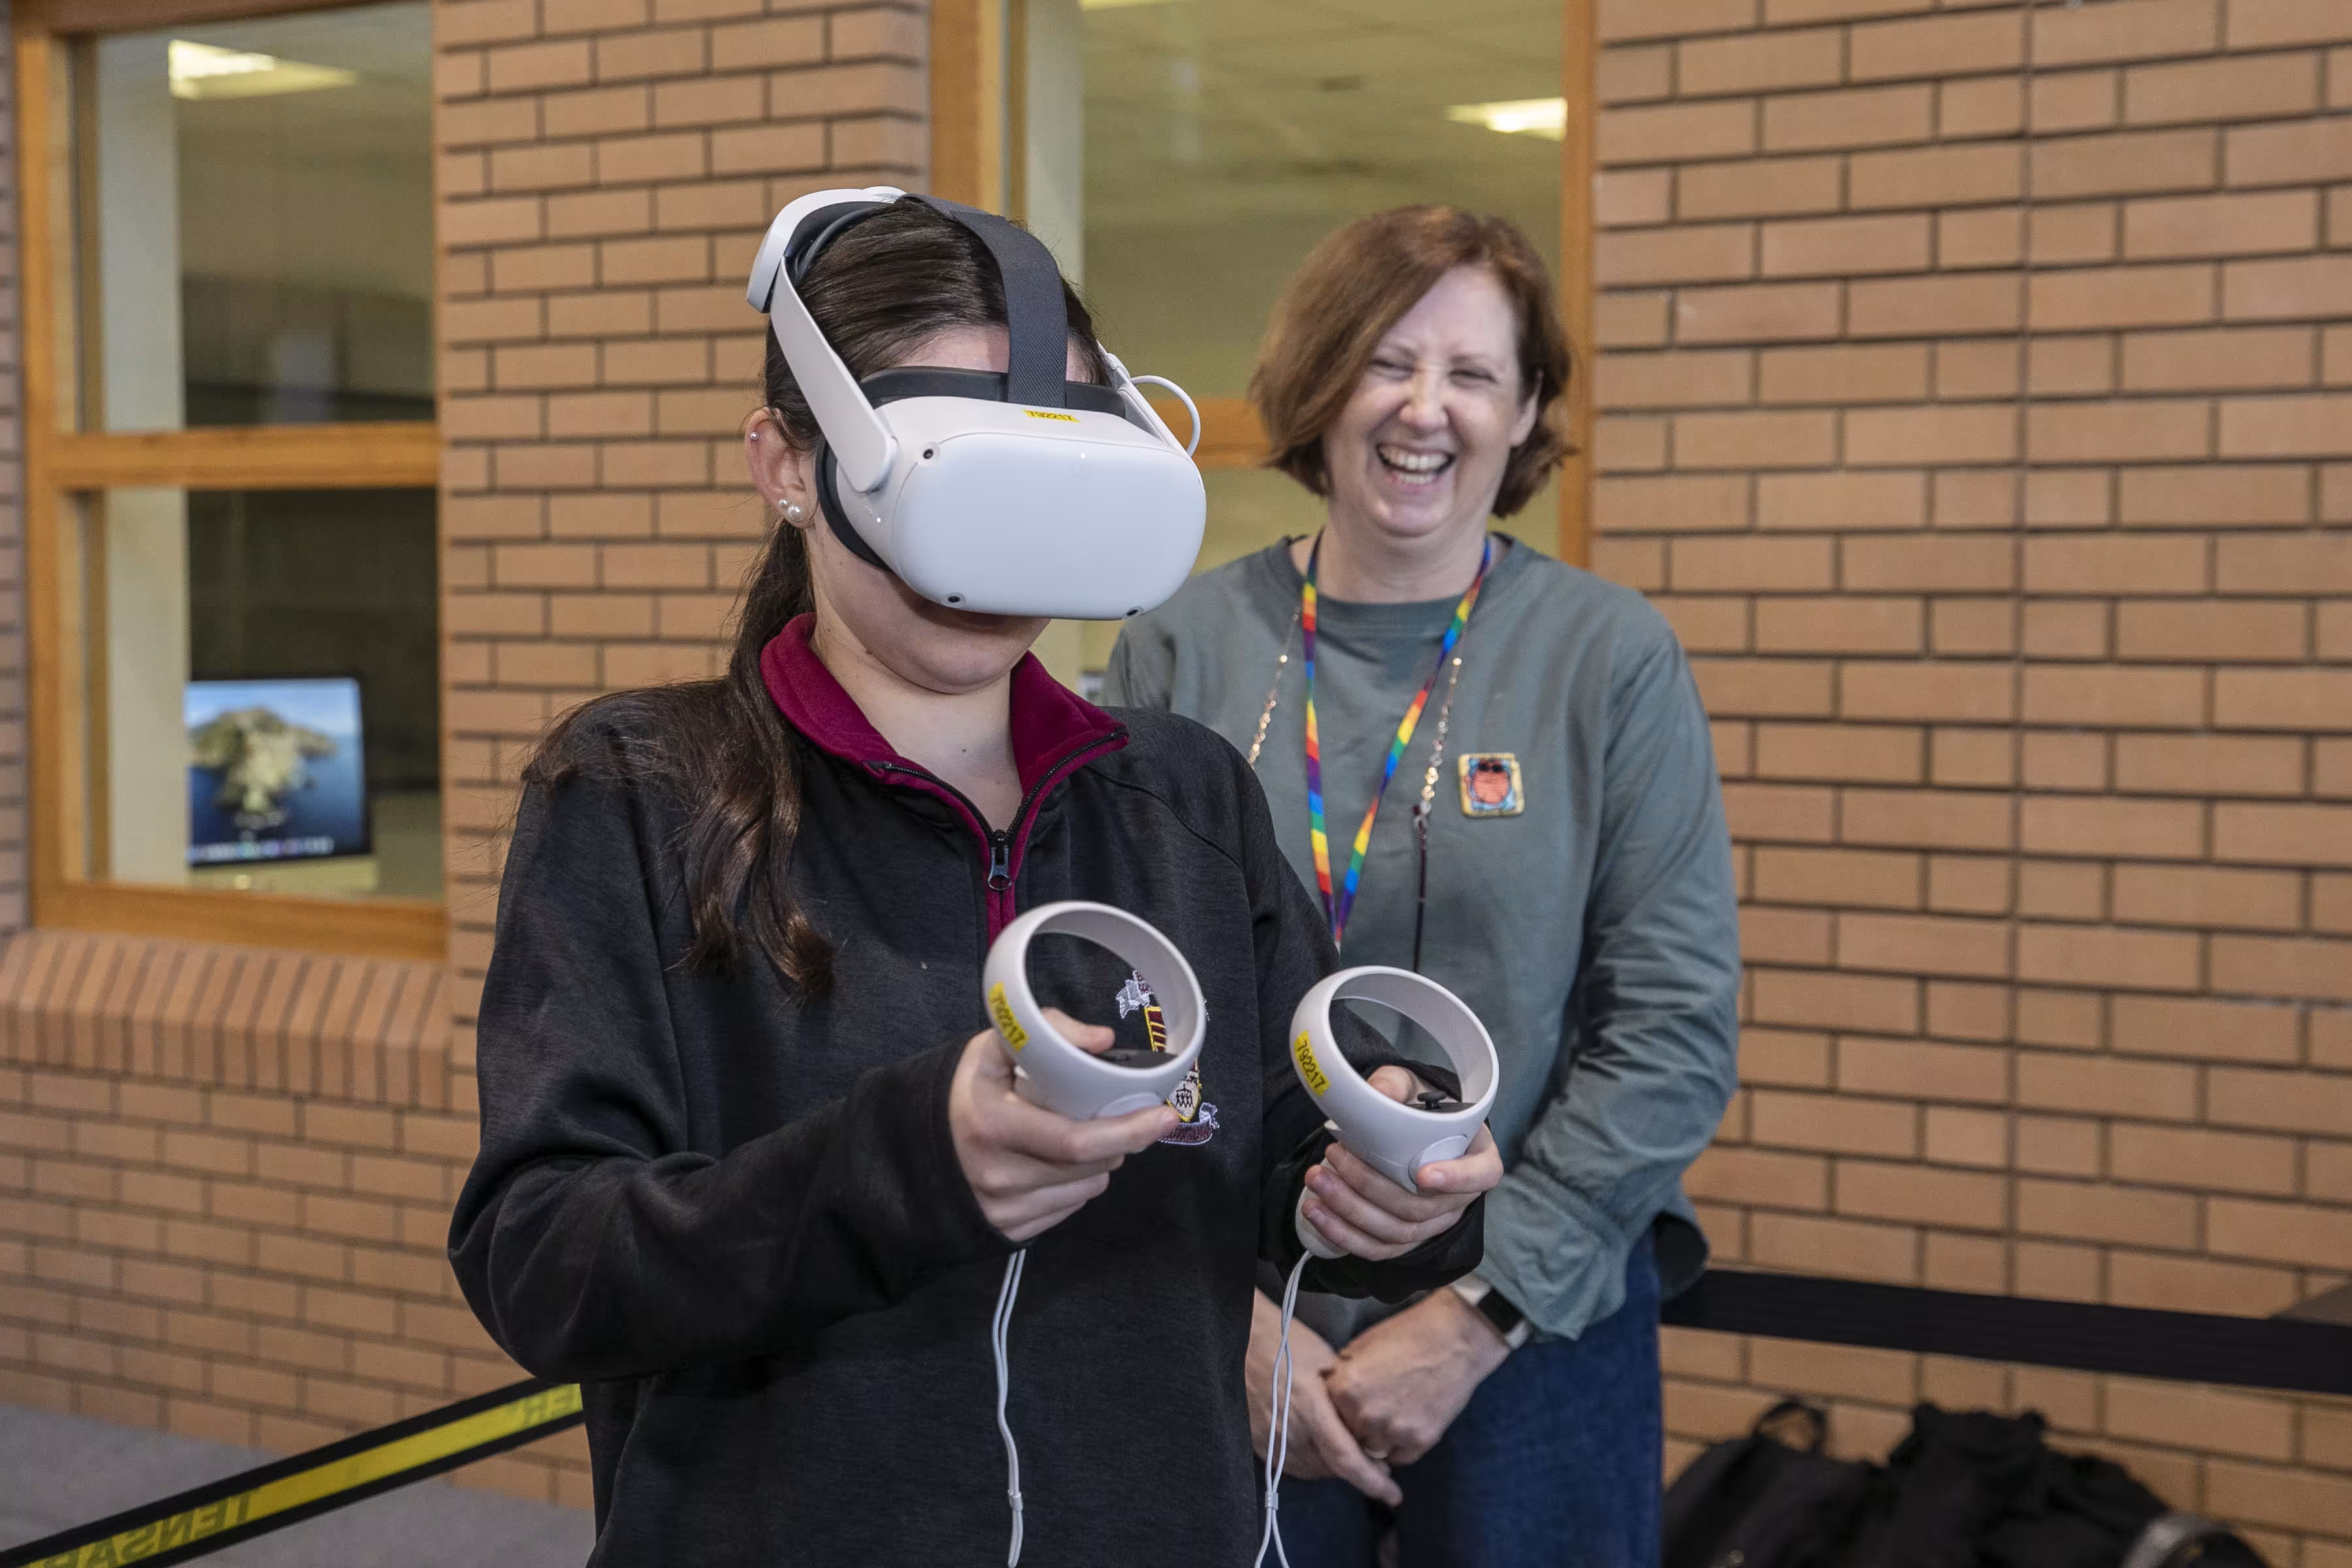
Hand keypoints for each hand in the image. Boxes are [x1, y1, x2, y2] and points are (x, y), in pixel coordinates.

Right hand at [949, 1010, 1175, 1241]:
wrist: (911, 1151)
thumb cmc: (962, 1094)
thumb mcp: (992, 1049)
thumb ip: (1047, 1031)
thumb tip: (1102, 1040)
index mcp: (992, 1127)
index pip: (1076, 1141)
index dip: (1129, 1130)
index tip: (1164, 1115)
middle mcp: (997, 1176)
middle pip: (1090, 1167)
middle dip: (1120, 1141)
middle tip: (1126, 1118)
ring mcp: (1002, 1210)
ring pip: (1086, 1189)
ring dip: (1099, 1162)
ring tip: (1078, 1136)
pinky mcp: (1008, 1233)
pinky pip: (1068, 1209)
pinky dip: (1076, 1184)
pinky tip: (1057, 1162)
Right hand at [1246, 1289, 1402, 1505]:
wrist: (1240, 1338)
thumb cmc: (1285, 1341)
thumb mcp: (1324, 1358)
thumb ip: (1344, 1395)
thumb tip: (1364, 1420)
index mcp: (1309, 1408)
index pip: (1345, 1459)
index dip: (1372, 1481)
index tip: (1393, 1495)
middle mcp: (1288, 1431)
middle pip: (1331, 1469)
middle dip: (1358, 1471)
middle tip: (1377, 1461)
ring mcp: (1270, 1439)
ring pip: (1312, 1471)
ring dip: (1333, 1467)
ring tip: (1349, 1451)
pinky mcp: (1257, 1441)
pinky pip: (1290, 1464)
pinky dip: (1311, 1462)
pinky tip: (1319, 1446)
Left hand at [1298, 1066, 1502, 1260]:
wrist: (1408, 1132)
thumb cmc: (1418, 1110)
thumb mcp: (1411, 1087)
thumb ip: (1396, 1085)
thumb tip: (1380, 1092)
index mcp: (1476, 1158)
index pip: (1481, 1174)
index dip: (1456, 1179)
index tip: (1422, 1174)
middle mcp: (1459, 1198)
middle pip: (1422, 1207)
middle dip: (1371, 1187)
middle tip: (1334, 1157)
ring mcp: (1433, 1223)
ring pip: (1397, 1231)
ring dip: (1351, 1211)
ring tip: (1317, 1182)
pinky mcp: (1406, 1239)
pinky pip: (1379, 1249)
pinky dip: (1345, 1235)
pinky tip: (1318, 1214)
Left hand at [1326, 1288, 1510, 1466]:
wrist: (1455, 1339)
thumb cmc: (1408, 1334)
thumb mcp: (1362, 1345)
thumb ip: (1342, 1373)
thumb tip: (1330, 1388)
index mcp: (1345, 1387)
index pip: (1326, 1417)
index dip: (1335, 1413)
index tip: (1344, 1410)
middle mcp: (1364, 1414)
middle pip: (1348, 1438)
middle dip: (1355, 1429)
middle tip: (1371, 1414)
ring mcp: (1393, 1431)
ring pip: (1372, 1453)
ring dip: (1378, 1441)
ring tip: (1391, 1419)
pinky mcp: (1420, 1441)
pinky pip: (1399, 1458)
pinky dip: (1401, 1447)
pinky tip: (1408, 1425)